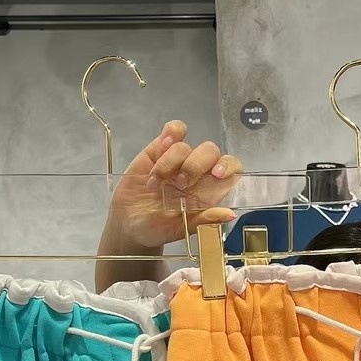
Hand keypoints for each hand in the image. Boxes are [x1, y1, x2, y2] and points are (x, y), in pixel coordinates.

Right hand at [108, 120, 241, 248]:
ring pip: (185, 146)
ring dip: (169, 164)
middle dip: (195, 165)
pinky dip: (170, 134)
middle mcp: (197, 173)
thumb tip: (230, 214)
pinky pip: (174, 131)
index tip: (216, 174)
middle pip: (211, 152)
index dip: (228, 167)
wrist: (128, 224)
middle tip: (179, 184)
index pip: (231, 170)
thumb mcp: (179, 230)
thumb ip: (204, 220)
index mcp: (208, 192)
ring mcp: (178, 159)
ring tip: (154, 185)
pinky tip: (160, 148)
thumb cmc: (157, 229)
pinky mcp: (159, 149)